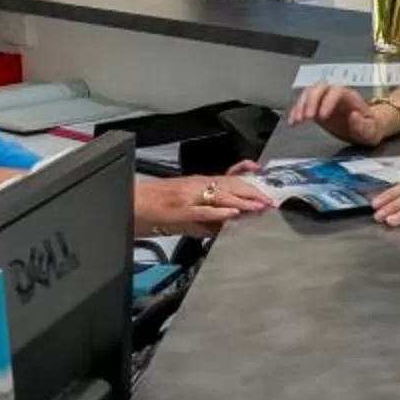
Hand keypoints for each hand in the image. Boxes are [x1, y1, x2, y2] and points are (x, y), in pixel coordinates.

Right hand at [136, 166, 273, 236]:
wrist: (129, 205)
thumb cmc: (153, 206)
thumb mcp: (185, 207)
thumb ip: (207, 214)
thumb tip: (227, 222)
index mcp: (197, 183)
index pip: (228, 177)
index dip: (248, 178)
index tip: (264, 181)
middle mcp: (195, 185)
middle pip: (230, 184)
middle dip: (252, 193)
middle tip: (270, 201)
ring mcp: (189, 197)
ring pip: (221, 194)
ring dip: (243, 200)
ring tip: (259, 206)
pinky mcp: (180, 211)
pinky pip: (204, 210)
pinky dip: (220, 211)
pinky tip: (234, 213)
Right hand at [285, 84, 390, 146]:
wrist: (367, 127)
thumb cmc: (371, 128)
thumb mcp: (372, 131)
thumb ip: (364, 126)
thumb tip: (354, 116)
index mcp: (350, 97)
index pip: (336, 91)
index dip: (327, 101)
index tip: (321, 117)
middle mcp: (335, 94)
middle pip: (320, 88)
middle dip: (311, 101)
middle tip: (306, 117)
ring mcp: (324, 99)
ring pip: (309, 93)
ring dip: (301, 105)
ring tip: (297, 121)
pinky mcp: (316, 107)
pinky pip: (304, 104)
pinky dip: (296, 111)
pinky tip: (292, 123)